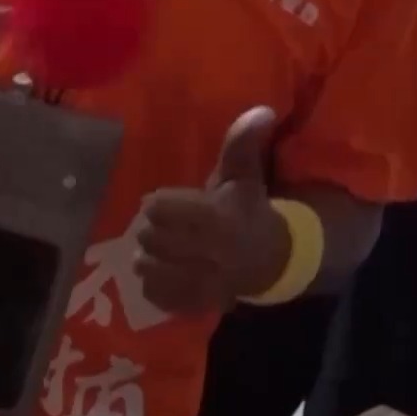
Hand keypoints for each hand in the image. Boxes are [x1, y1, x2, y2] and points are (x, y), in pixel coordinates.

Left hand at [130, 106, 291, 312]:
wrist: (270, 261)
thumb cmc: (247, 211)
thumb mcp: (244, 176)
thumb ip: (242, 145)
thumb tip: (261, 110)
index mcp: (218, 219)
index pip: (158, 209)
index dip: (158, 204)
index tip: (163, 204)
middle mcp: (208, 254)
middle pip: (147, 238)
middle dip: (150, 231)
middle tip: (162, 228)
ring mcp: (199, 284)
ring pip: (146, 268)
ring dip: (149, 257)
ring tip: (162, 251)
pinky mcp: (192, 305)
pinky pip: (153, 293)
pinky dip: (153, 283)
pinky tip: (166, 272)